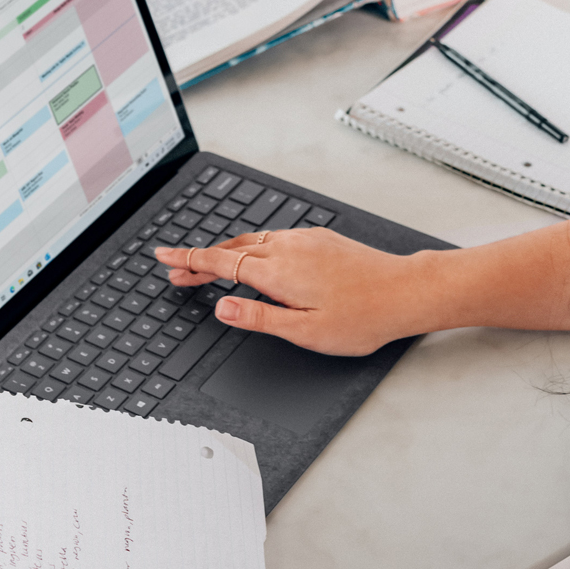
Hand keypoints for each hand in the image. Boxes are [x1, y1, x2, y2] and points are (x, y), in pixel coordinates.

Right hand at [154, 228, 438, 355]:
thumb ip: (259, 318)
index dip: (188, 260)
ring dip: (224, 252)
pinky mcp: (319, 238)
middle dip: (199, 259)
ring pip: (251, 241)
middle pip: (230, 249)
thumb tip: (222, 308)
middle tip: (176, 270)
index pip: (219, 263)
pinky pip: (273, 237)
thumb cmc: (362, 317)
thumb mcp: (304, 331)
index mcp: (278, 272)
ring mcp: (304, 240)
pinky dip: (251, 246)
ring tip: (207, 266)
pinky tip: (253, 257)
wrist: (405, 291)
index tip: (164, 257)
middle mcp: (288, 248)